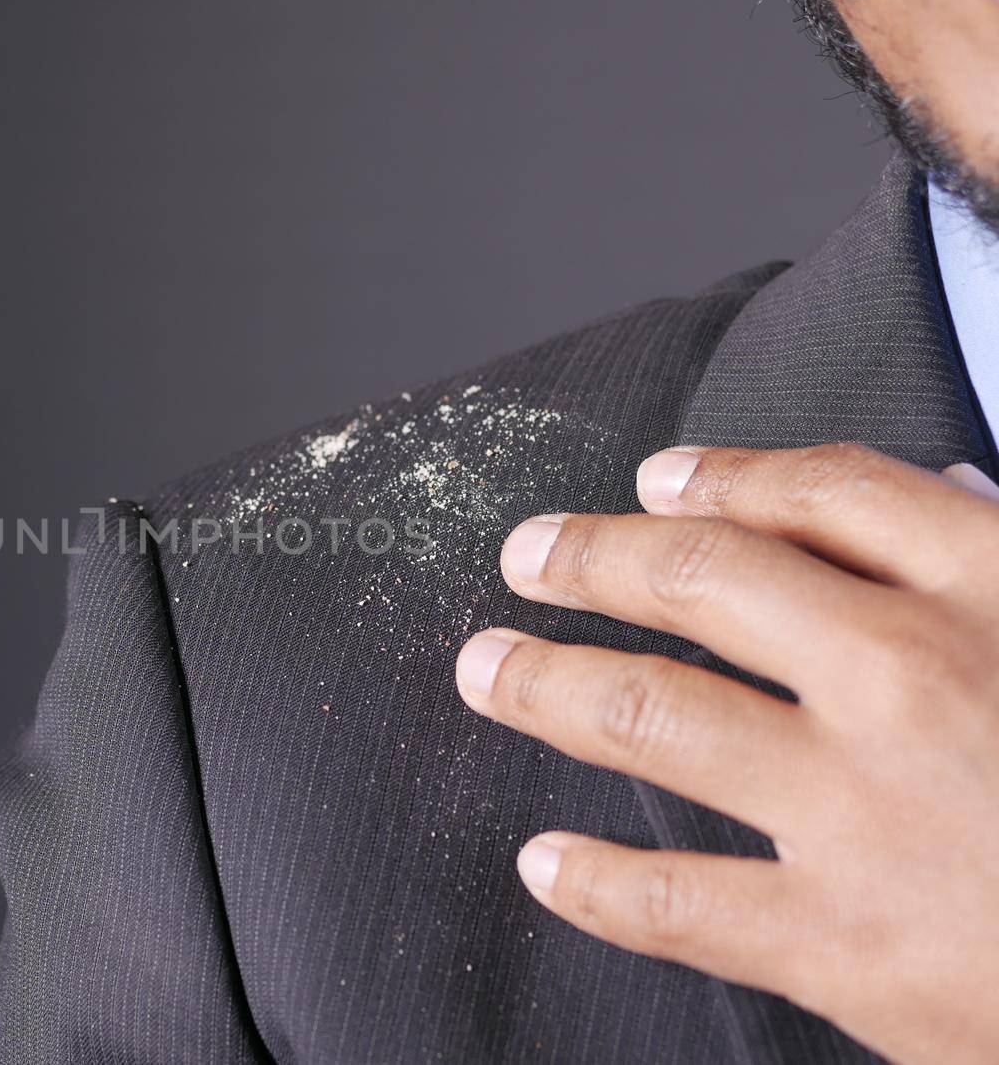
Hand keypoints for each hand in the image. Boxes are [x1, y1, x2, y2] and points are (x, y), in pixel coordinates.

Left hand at [454, 443, 998, 1063]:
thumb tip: (937, 494)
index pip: (824, 496)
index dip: (721, 478)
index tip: (658, 481)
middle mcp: (911, 680)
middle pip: (702, 582)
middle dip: (594, 559)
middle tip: (527, 555)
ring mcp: (865, 812)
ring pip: (648, 714)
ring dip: (544, 683)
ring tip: (484, 667)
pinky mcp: (845, 943)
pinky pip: (671, 900)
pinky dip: (589, 879)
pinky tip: (543, 862)